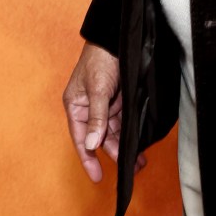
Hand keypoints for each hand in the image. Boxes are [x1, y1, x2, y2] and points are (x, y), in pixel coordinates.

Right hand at [62, 41, 145, 183]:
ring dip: (125, 146)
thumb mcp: (97, 89)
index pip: (80, 139)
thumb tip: (91, 144)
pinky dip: (130, 134)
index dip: (88, 159)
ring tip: (140, 162)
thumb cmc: (100, 60)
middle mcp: (89, 110)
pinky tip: (140, 144)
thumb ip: (96, 118)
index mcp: (75, 107)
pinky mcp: (119, 101)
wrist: (117, 38)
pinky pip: (123, 123)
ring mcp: (104, 106)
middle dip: (114, 154)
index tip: (97, 177)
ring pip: (114, 133)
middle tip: (131, 169)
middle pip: (100, 138)